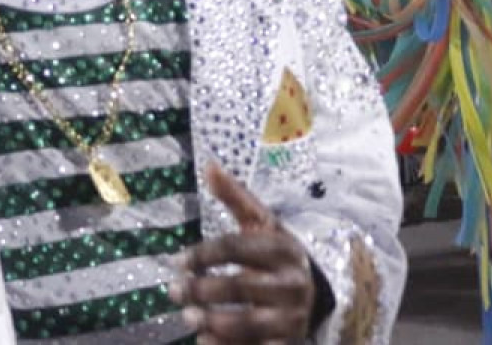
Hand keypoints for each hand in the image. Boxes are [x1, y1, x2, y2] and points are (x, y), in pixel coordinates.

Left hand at [169, 163, 315, 342]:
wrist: (317, 293)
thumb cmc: (276, 255)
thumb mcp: (262, 224)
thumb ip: (235, 197)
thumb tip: (208, 164)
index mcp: (282, 249)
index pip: (237, 248)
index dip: (203, 254)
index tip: (177, 262)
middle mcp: (291, 283)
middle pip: (241, 286)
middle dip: (203, 290)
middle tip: (174, 291)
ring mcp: (292, 317)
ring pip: (249, 322)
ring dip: (213, 321)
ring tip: (187, 318)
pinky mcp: (289, 343)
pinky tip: (205, 341)